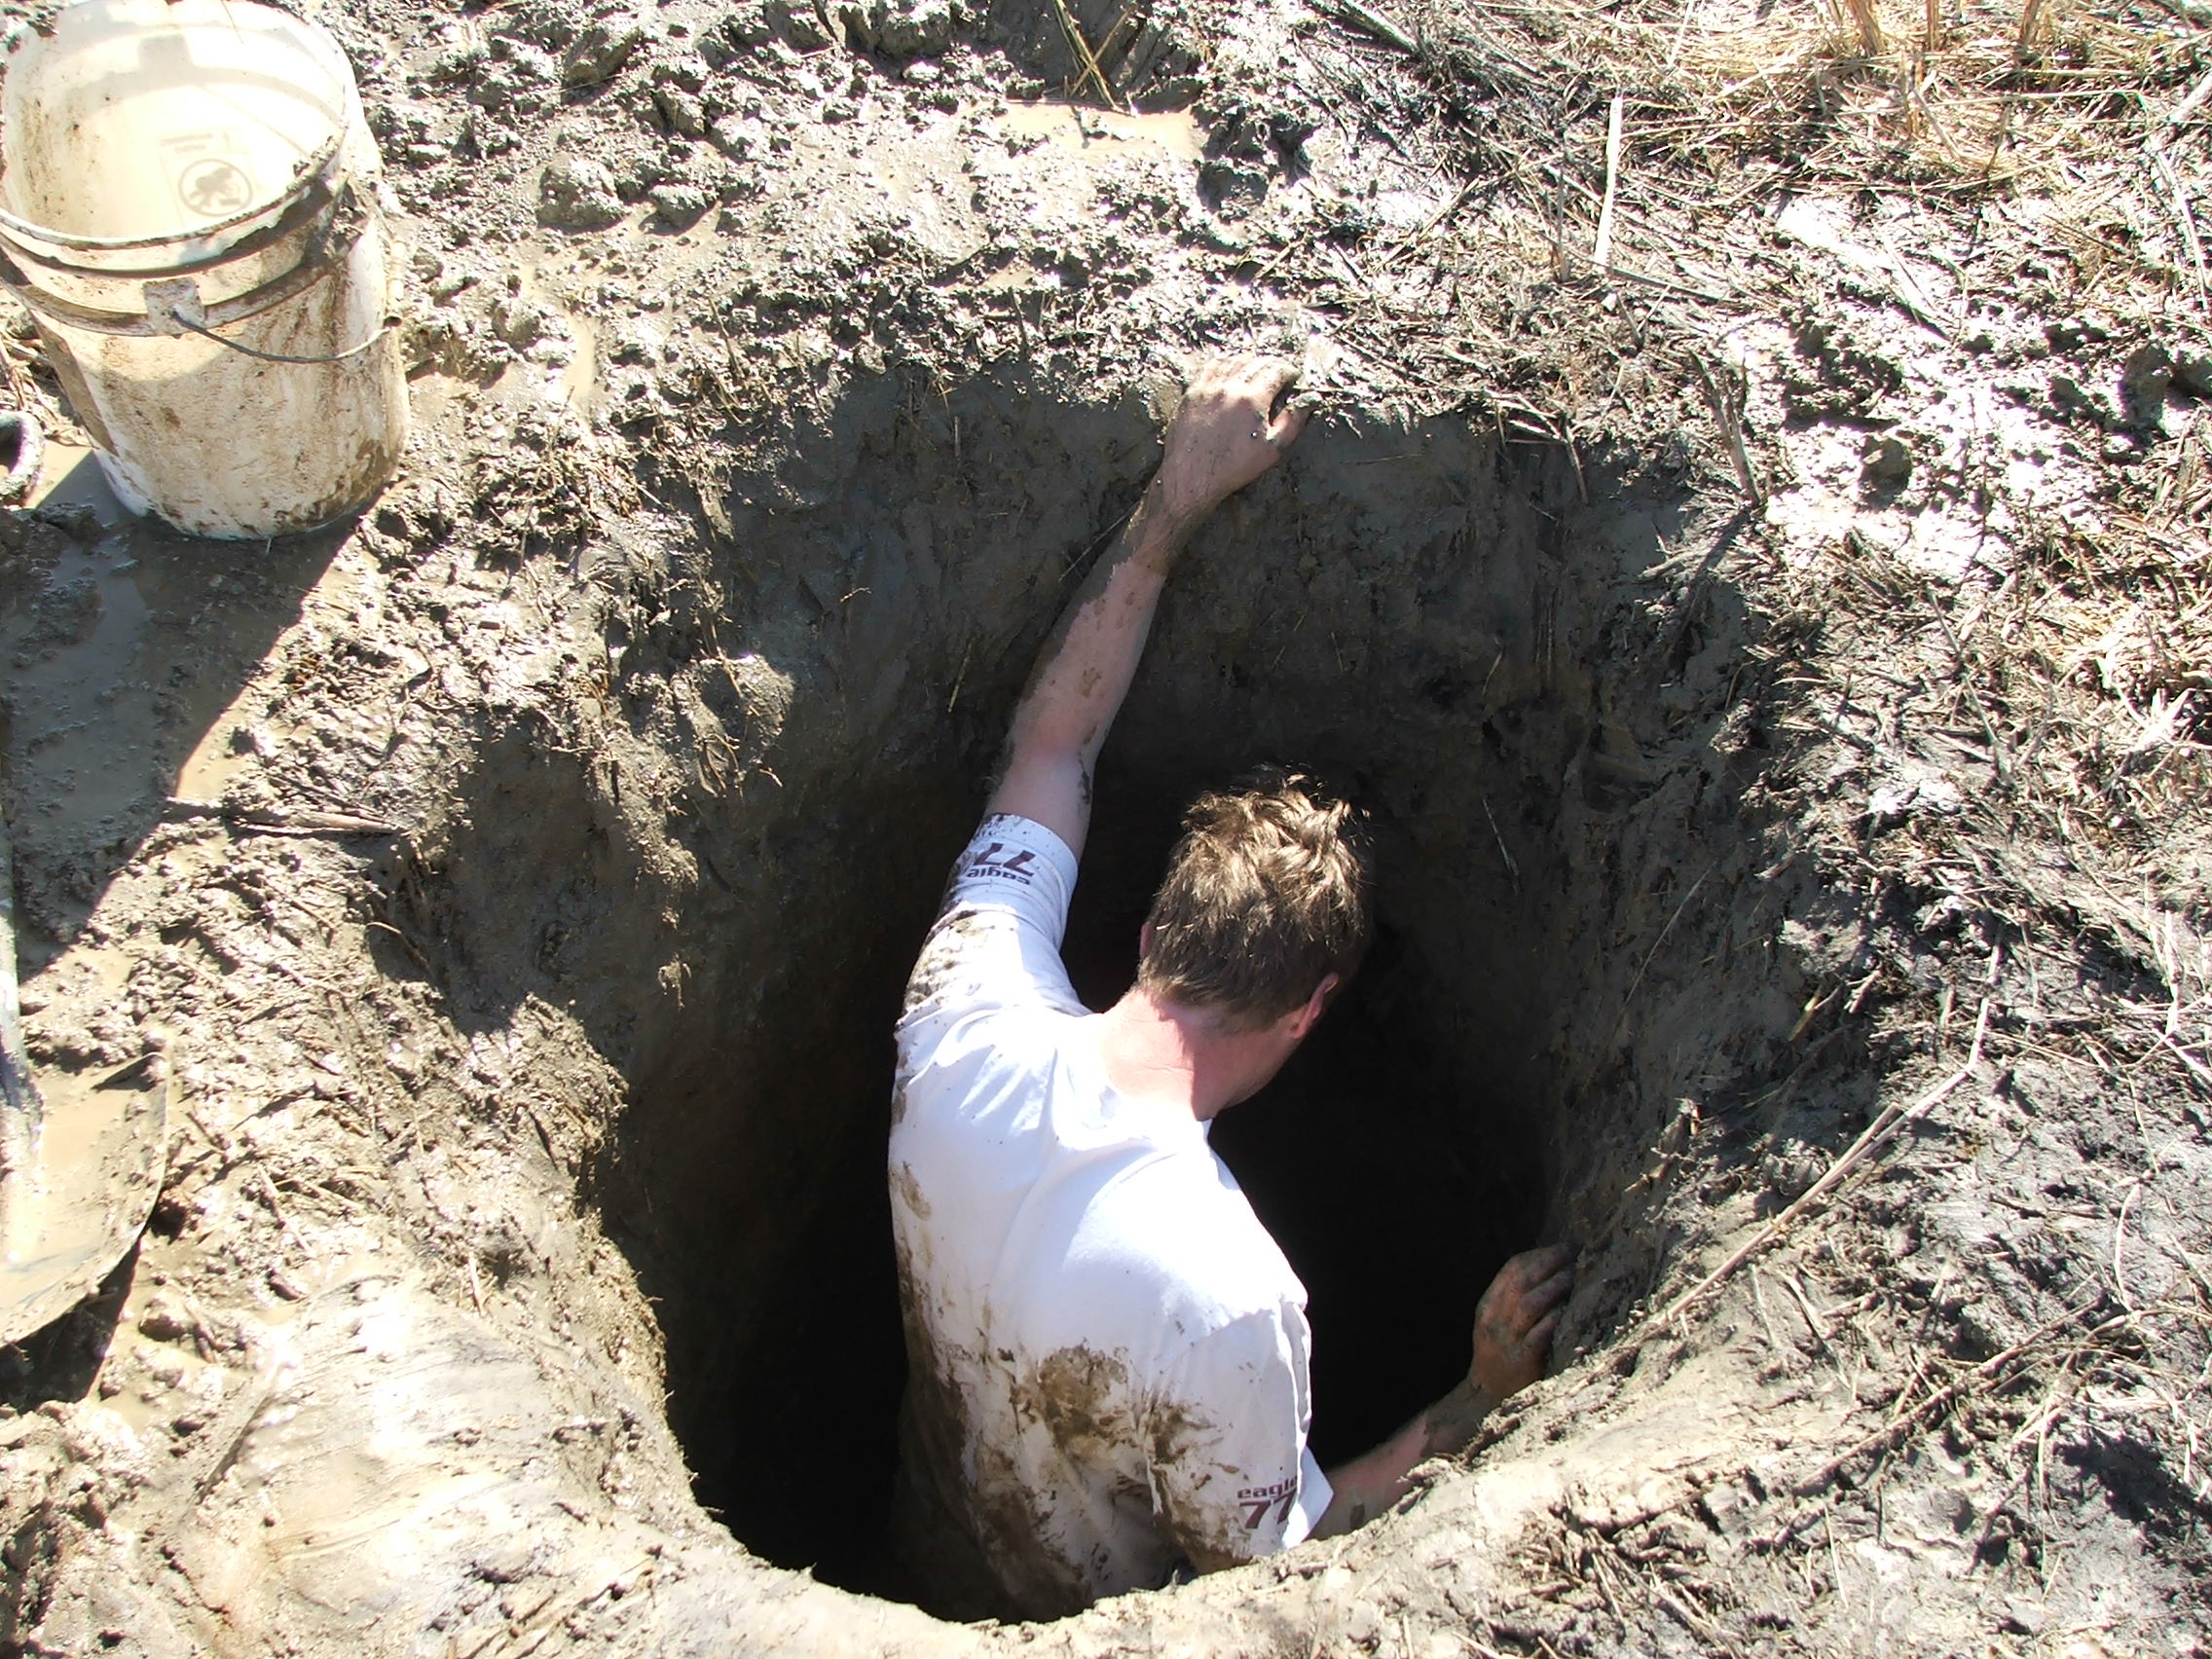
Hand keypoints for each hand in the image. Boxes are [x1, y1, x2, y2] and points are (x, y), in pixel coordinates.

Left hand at [1151, 354, 1307, 528]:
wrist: (1191, 475)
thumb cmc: (1234, 466)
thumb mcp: (1273, 448)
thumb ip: (1293, 421)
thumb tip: (1310, 399)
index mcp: (1252, 398)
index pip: (1276, 370)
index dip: (1289, 371)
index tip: (1293, 377)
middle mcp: (1229, 386)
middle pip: (1256, 362)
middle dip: (1272, 365)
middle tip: (1279, 373)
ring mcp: (1208, 387)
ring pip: (1233, 360)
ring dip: (1249, 361)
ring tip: (1257, 369)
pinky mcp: (1192, 392)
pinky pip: (1211, 367)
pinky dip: (1225, 363)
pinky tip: (1230, 370)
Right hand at [1469, 1243, 1575, 1401]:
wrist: (1487, 1395)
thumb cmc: (1499, 1353)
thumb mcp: (1497, 1321)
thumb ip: (1515, 1298)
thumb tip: (1551, 1268)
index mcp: (1489, 1304)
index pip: (1512, 1268)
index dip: (1539, 1254)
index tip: (1564, 1247)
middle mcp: (1495, 1318)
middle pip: (1522, 1281)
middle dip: (1549, 1263)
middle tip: (1574, 1254)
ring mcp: (1507, 1339)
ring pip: (1530, 1304)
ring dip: (1554, 1286)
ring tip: (1574, 1277)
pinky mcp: (1522, 1360)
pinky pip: (1540, 1334)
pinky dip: (1555, 1318)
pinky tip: (1569, 1308)